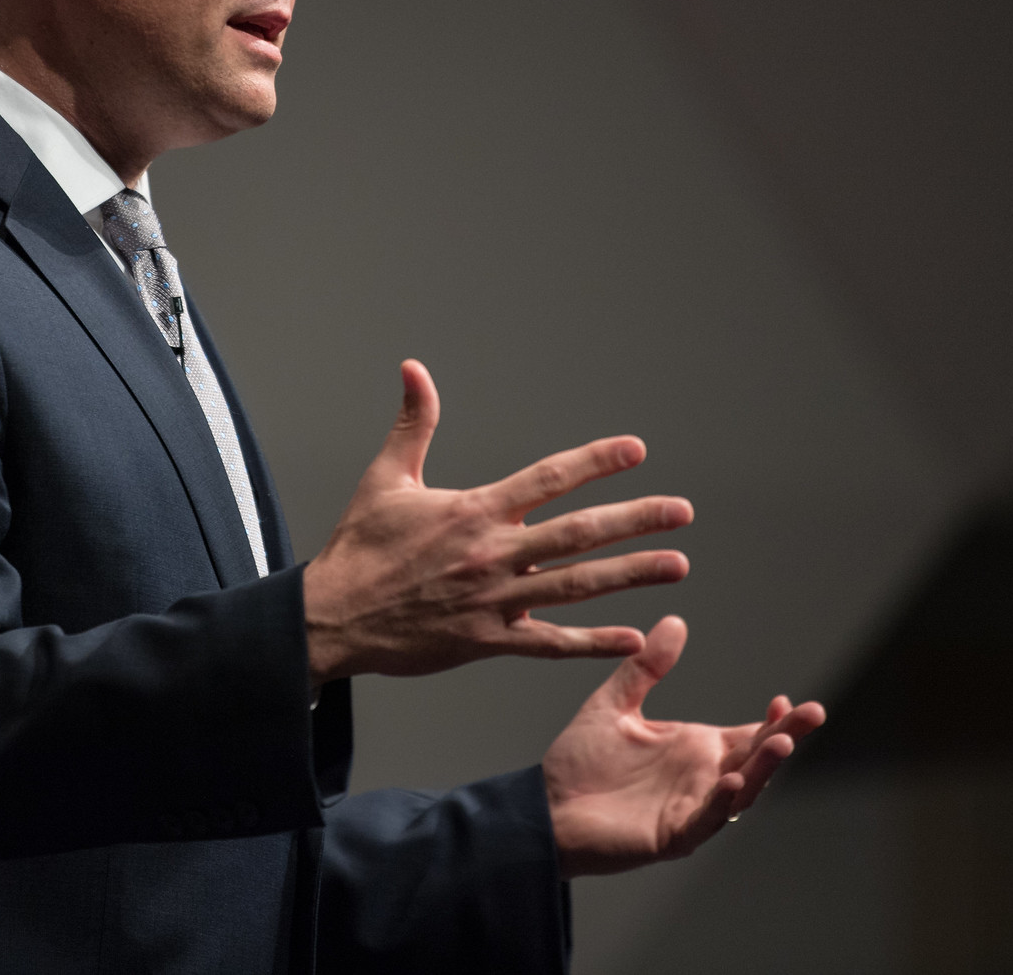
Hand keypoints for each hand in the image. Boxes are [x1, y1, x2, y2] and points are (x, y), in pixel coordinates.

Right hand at [301, 360, 691, 683]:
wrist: (331, 617)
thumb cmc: (359, 548)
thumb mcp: (385, 478)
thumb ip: (413, 422)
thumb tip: (414, 368)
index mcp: (474, 510)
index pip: (547, 478)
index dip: (595, 461)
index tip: (636, 450)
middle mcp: (492, 553)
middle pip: (577, 534)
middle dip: (636, 520)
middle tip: (682, 512)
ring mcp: (494, 601)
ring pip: (576, 586)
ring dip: (631, 574)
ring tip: (677, 565)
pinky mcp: (488, 641)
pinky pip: (550, 644)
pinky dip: (592, 642)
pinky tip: (633, 638)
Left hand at [542, 616, 825, 877]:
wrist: (545, 807)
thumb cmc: (579, 761)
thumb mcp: (616, 704)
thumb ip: (646, 668)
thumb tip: (675, 622)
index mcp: (693, 747)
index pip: (746, 733)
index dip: (773, 720)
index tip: (787, 699)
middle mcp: (700, 777)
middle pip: (755, 757)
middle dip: (786, 737)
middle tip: (813, 714)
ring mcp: (690, 808)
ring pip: (741, 790)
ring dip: (762, 769)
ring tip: (780, 743)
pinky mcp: (671, 835)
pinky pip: (704, 820)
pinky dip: (721, 804)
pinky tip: (731, 783)